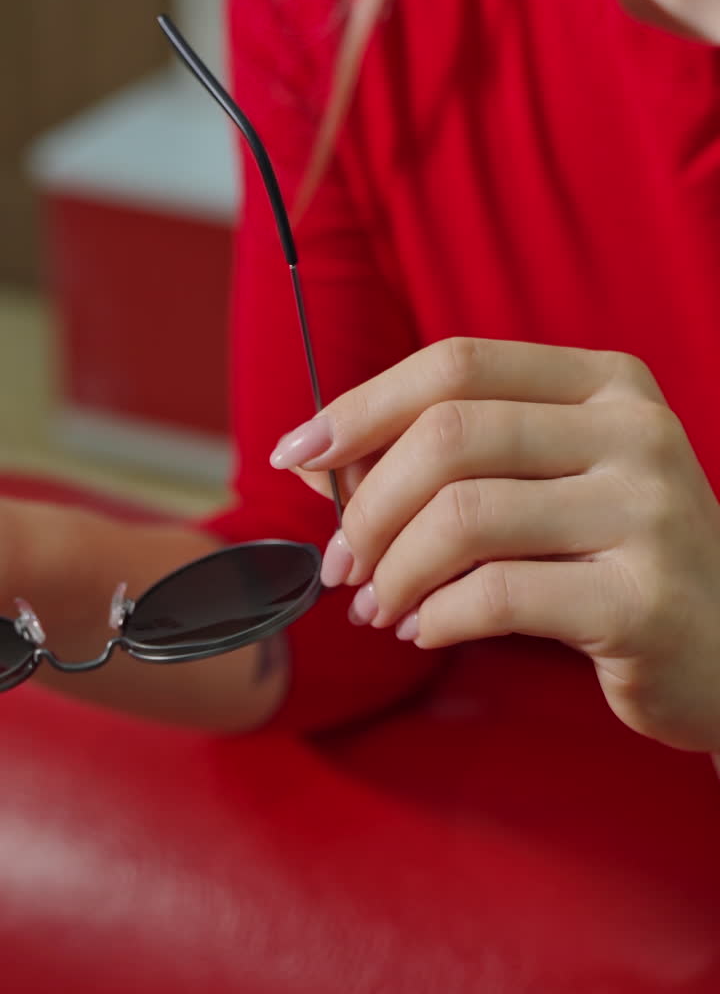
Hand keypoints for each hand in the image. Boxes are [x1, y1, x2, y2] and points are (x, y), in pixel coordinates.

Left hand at [271, 337, 719, 751]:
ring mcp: (646, 513)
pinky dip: (435, 617)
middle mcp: (634, 432)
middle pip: (450, 435)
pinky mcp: (640, 602)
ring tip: (380, 605)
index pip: (456, 363)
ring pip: (463, 517)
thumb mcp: (552, 485)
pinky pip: (495, 595)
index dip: (361, 405)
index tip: (298, 453)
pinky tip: (426, 630)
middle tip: (341, 563)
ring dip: (393, 570)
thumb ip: (448, 462)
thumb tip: (314, 462)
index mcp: (608, 383)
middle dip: (366, 506)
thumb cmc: (621, 562)